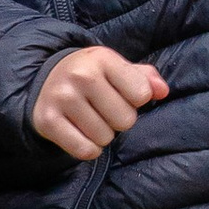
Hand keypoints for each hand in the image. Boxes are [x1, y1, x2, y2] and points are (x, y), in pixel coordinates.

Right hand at [31, 45, 168, 161]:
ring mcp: (62, 98)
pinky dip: (87, 149)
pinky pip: (85, 150)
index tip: (121, 94)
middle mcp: (81, 75)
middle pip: (125, 121)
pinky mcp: (47, 120)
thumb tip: (162, 91)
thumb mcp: (117, 69)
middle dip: (118, 120)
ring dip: (102, 135)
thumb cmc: (92, 77)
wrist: (46, 80)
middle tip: (103, 110)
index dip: (136, 100)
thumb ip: (145, 78)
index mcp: (102, 58)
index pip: (142, 94)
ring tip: (89, 119)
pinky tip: (80, 134)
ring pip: (105, 138)